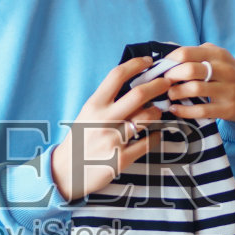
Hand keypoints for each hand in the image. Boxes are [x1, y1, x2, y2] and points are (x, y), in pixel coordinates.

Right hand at [50, 56, 172, 201]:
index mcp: (94, 106)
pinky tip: (155, 133)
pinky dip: (155, 135)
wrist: (66, 172)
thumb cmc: (79, 140)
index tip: (148, 61)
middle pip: (138, 94)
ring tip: (158, 111)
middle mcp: (103, 120)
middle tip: (167, 83)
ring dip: (157, 111)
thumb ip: (106, 102)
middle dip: (158, 85)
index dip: (135, 64)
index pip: (116, 75)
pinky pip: (148, 142)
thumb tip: (132, 84)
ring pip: (146, 117)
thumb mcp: (87, 115)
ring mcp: (113, 140)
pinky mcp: (121, 159)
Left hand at [161, 45, 234, 122]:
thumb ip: (197, 53)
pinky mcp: (227, 109)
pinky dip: (183, 110)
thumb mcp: (219, 57)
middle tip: (164, 81)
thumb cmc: (228, 74)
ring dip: (176, 93)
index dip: (169, 61)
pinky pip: (201, 110)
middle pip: (190, 70)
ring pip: (194, 89)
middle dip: (171, 76)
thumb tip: (169, 56)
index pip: (187, 53)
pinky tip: (175, 109)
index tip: (162, 68)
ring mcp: (227, 90)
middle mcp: (224, 70)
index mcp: (218, 55)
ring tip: (170, 94)